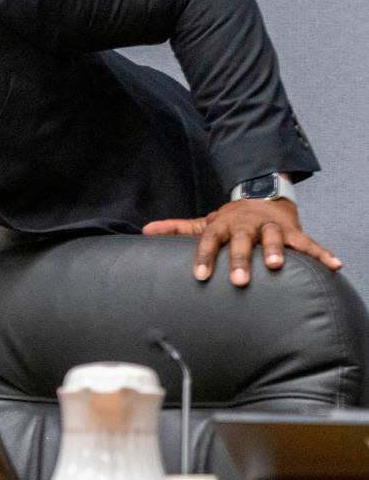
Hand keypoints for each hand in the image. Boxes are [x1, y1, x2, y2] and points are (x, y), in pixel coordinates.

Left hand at [142, 199, 341, 286]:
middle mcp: (246, 225)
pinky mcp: (293, 231)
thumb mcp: (203, 224)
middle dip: (241, 259)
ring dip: (278, 250)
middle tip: (239, 281)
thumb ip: (176, 230)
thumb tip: (144, 231)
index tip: (198, 276)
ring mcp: (270, 227)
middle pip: (242, 241)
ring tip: (278, 267)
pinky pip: (310, 243)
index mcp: (222, 226)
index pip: (209, 240)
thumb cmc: (227, 221)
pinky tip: (335, 266)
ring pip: (274, 237)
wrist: (260, 198)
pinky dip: (322, 254)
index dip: (204, 257)